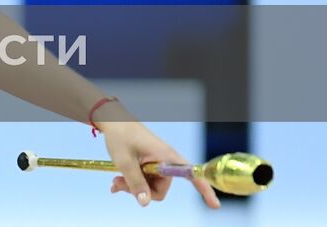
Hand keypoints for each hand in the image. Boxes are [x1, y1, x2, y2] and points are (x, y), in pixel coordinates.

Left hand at [100, 119, 220, 208]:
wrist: (112, 120)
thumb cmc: (120, 136)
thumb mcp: (124, 161)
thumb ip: (135, 182)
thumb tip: (145, 203)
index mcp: (166, 157)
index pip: (191, 174)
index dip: (204, 189)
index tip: (215, 205)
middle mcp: (165, 161)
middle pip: (160, 189)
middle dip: (140, 190)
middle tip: (119, 183)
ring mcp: (157, 164)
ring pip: (150, 187)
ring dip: (133, 187)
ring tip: (116, 180)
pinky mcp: (149, 165)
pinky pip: (145, 181)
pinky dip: (132, 183)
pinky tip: (117, 182)